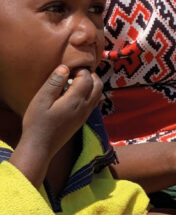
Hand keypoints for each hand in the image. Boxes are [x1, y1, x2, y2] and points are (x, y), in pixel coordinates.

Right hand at [12, 66, 102, 184]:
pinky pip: (93, 103)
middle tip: (74, 73)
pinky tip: (75, 94)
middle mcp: (85, 107)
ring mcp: (85, 115)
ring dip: (91, 84)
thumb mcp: (41, 100)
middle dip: (90, 75)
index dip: (80, 70)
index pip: (87, 78)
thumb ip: (54, 83)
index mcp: (76, 100)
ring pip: (98, 94)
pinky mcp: (82, 121)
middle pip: (98, 85)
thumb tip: (65, 67)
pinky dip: (89, 94)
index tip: (68, 69)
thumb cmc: (37, 123)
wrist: (40, 147)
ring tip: (74, 81)